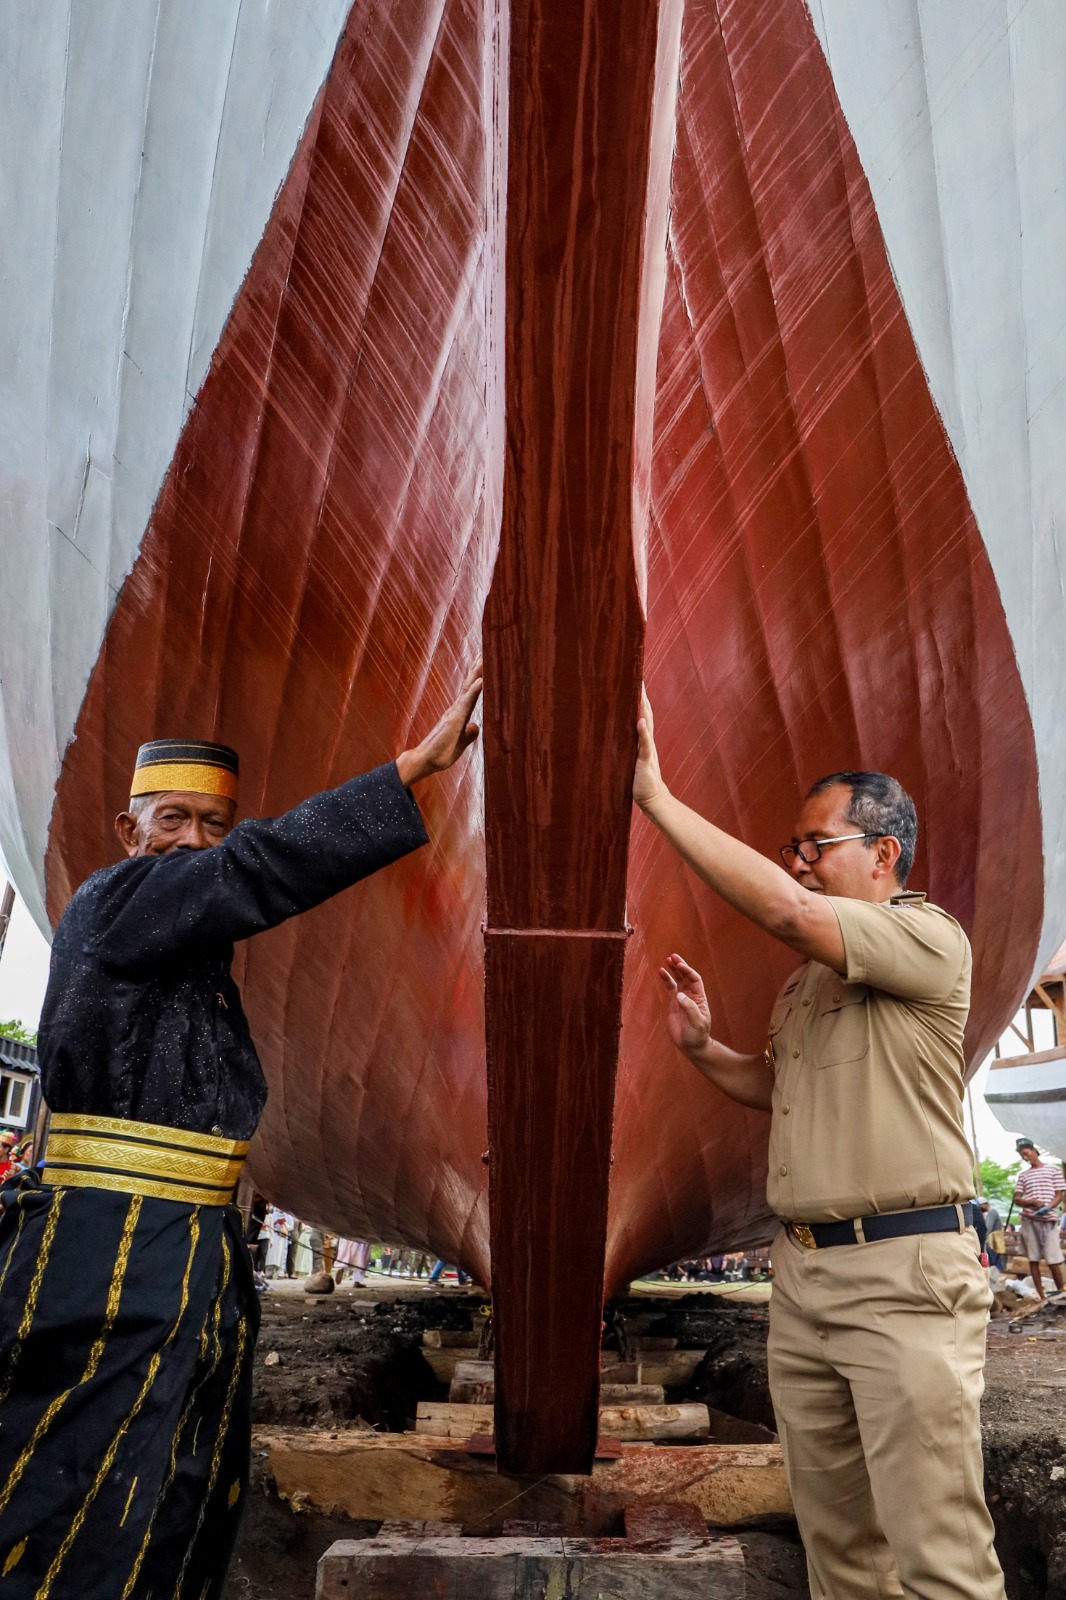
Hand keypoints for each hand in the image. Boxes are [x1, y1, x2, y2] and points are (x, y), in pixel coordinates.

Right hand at [395, 657, 482, 785]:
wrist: (425, 761)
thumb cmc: (440, 754)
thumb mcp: (460, 743)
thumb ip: (468, 734)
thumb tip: (476, 727)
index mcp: (459, 713)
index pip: (471, 692)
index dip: (478, 677)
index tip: (484, 663)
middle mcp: (456, 709)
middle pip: (469, 684)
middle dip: (477, 668)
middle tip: (485, 651)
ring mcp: (455, 713)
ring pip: (468, 689)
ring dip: (477, 673)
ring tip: (485, 658)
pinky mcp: (454, 720)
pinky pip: (466, 703)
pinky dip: (474, 691)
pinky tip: (481, 681)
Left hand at [633, 688, 667, 810]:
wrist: (652, 797)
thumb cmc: (638, 779)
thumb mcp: (628, 758)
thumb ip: (625, 745)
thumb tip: (610, 733)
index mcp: (641, 739)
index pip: (641, 713)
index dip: (638, 697)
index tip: (634, 680)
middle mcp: (646, 740)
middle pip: (645, 713)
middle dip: (642, 696)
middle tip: (638, 678)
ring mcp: (647, 750)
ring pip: (646, 724)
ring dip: (643, 708)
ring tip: (640, 692)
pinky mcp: (645, 761)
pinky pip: (645, 745)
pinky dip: (643, 732)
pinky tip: (640, 721)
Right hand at [659, 952, 712, 1057]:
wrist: (692, 1046)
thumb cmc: (698, 1035)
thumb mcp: (697, 1022)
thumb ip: (689, 1008)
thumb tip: (679, 995)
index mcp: (699, 998)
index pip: (694, 979)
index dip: (688, 971)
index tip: (680, 964)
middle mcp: (691, 996)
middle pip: (686, 976)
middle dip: (680, 966)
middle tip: (673, 956)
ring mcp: (682, 999)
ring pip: (678, 980)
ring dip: (673, 970)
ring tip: (667, 960)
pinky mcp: (674, 1004)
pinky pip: (670, 988)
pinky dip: (666, 980)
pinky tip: (661, 972)